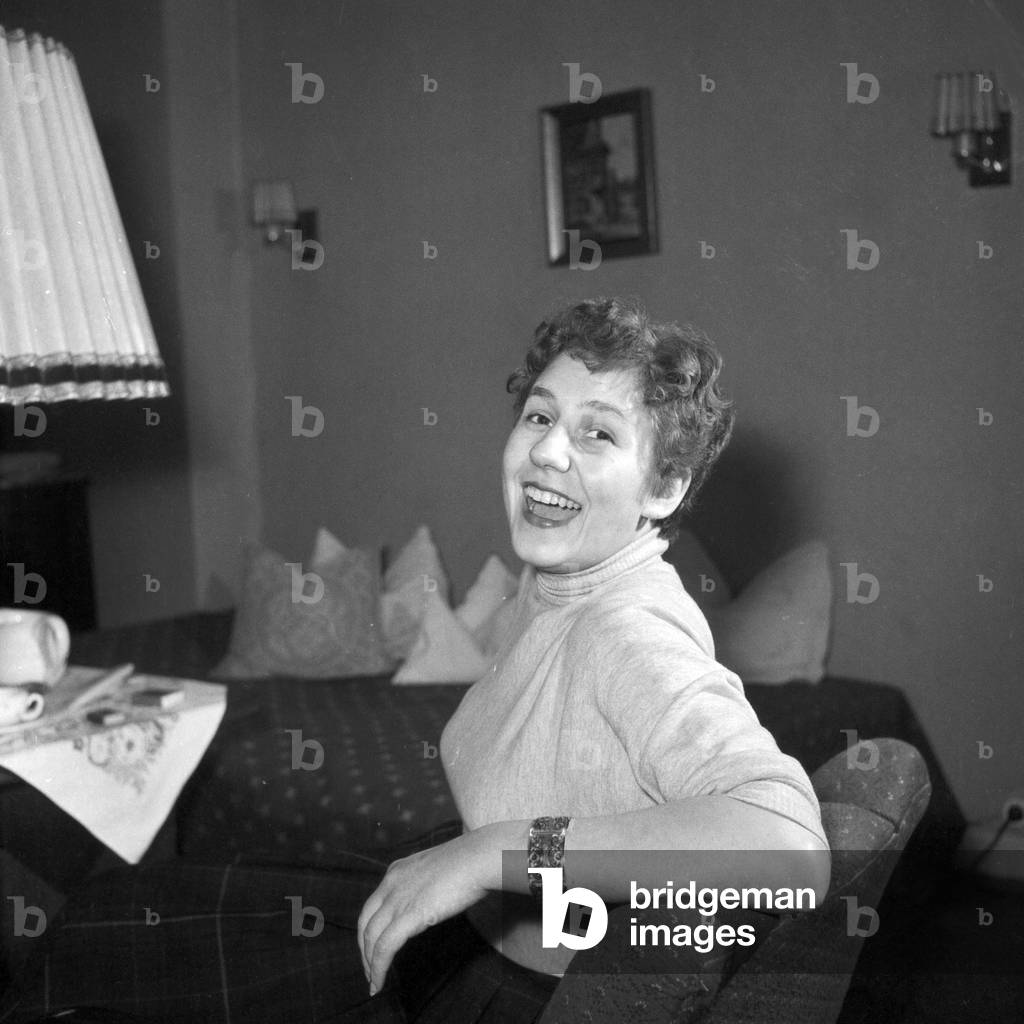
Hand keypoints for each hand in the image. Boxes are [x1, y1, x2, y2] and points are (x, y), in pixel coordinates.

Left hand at [357, 829, 491, 994]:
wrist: (479, 858)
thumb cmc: (469, 862)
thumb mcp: (435, 871)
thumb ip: (424, 887)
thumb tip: (428, 904)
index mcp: (397, 871)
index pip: (372, 906)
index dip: (369, 930)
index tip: (373, 948)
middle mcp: (391, 883)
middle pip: (365, 922)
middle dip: (365, 949)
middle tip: (369, 970)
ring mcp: (398, 899)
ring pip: (371, 938)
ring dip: (370, 964)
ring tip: (375, 983)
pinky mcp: (410, 915)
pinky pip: (385, 947)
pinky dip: (378, 968)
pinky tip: (380, 982)